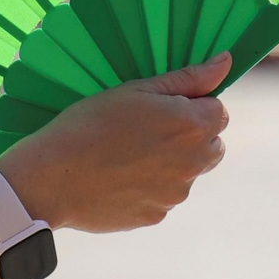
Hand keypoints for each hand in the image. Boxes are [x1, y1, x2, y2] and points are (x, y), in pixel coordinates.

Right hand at [0, 53, 231, 234]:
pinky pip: (162, 196)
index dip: (193, 105)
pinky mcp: (156, 215)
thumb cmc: (90, 123)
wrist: (53, 177)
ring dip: (170, 163)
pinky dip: (148, 187)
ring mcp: (176, 194)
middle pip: (212, 145)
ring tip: (125, 154)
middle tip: (148, 129)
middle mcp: (193, 163)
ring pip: (187, 173)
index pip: (219, 111)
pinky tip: (116, 177)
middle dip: (191, 136)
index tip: (162, 107)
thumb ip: (187, 78)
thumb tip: (226, 62)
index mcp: (192, 125)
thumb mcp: (136, 90)